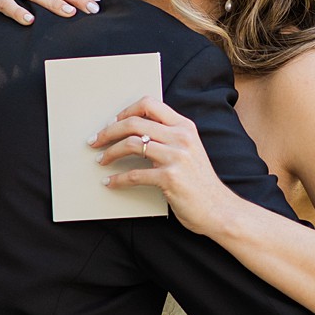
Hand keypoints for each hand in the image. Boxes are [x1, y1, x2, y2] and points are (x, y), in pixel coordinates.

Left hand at [91, 96, 240, 237]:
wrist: (219, 210)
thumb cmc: (199, 182)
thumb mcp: (189, 150)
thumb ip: (168, 137)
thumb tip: (134, 132)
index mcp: (185, 126)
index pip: (149, 105)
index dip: (125, 111)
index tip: (111, 122)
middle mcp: (181, 137)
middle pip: (134, 123)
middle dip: (109, 131)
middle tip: (95, 141)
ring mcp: (176, 157)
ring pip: (131, 144)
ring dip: (110, 153)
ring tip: (101, 160)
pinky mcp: (170, 178)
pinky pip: (134, 175)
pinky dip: (117, 179)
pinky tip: (110, 182)